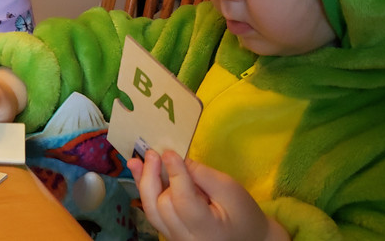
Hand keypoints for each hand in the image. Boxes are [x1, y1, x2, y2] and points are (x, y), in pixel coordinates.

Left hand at [128, 150, 289, 240]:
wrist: (248, 238)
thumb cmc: (243, 213)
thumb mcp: (229, 189)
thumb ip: (202, 174)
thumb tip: (175, 159)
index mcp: (207, 229)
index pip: (183, 199)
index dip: (174, 173)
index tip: (168, 152)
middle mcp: (186, 238)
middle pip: (162, 206)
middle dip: (155, 178)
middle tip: (152, 153)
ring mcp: (175, 239)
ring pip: (152, 211)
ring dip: (143, 184)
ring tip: (135, 162)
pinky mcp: (170, 235)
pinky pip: (154, 214)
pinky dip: (146, 193)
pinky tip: (140, 174)